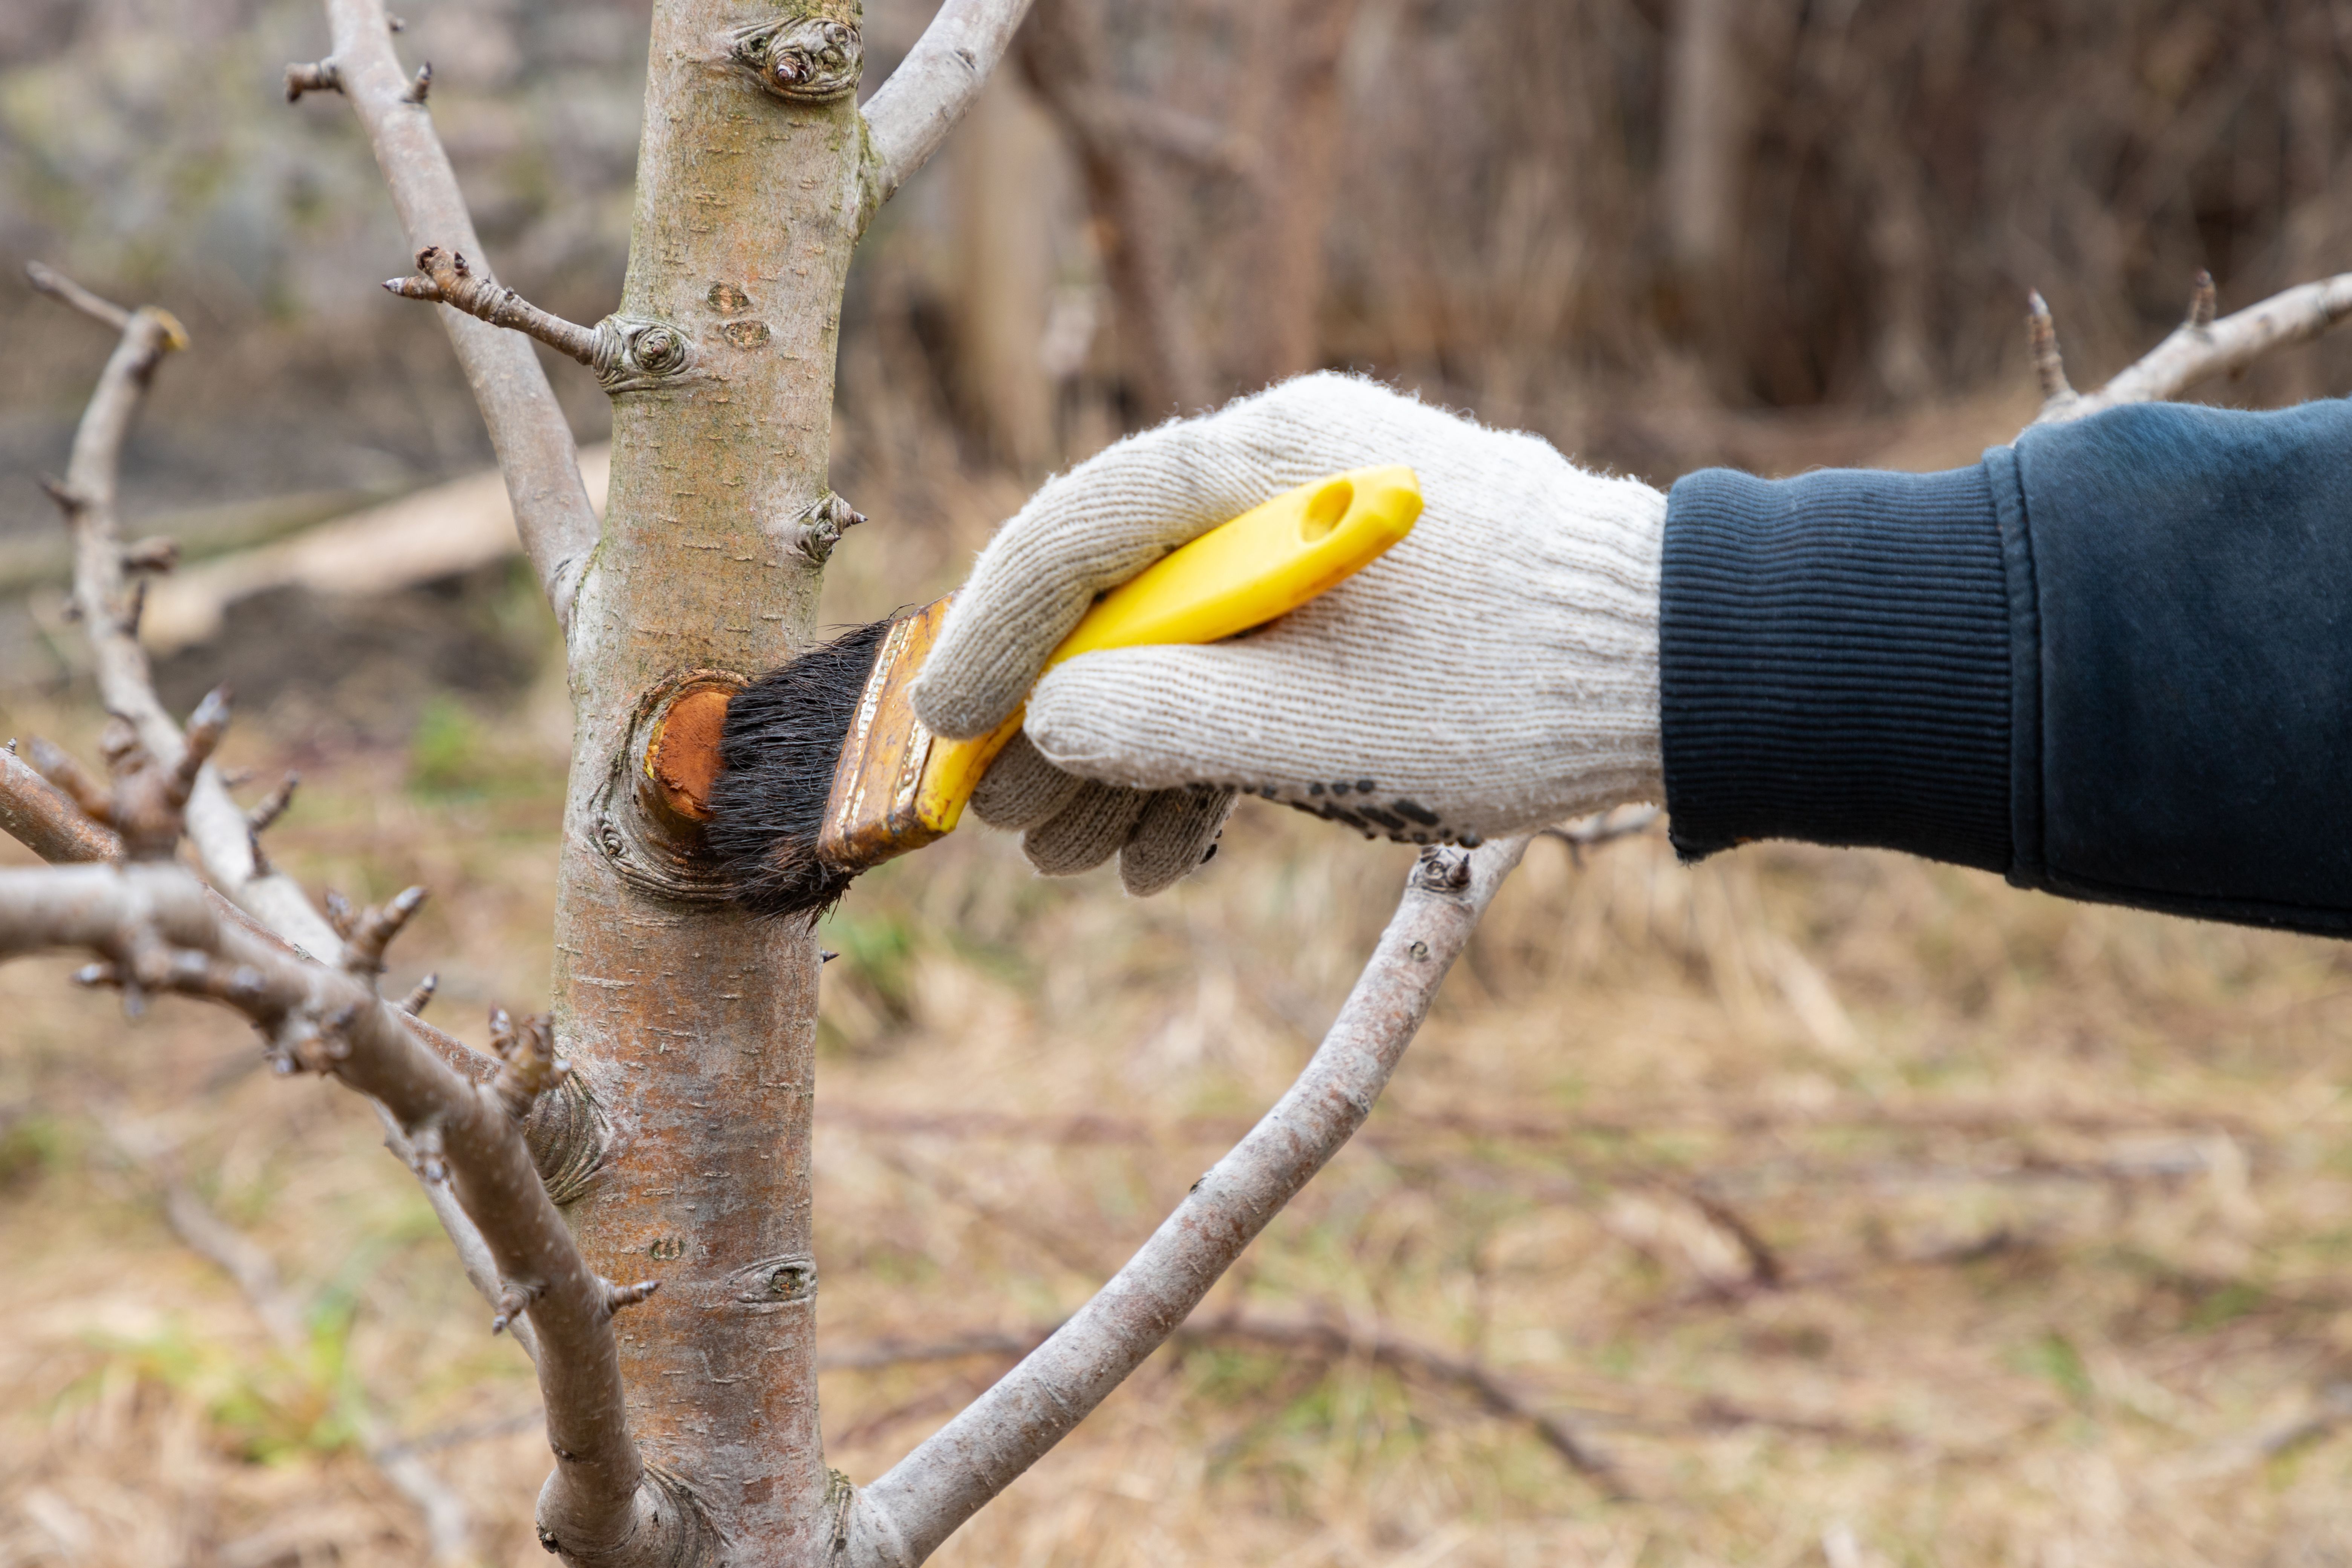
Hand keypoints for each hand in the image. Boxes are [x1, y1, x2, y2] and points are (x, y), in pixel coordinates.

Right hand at [912, 373, 1665, 892]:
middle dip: (1065, 724)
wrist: (1700, 675)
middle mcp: (1293, 473)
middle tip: (1014, 829)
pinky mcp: (1369, 595)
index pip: (1084, 529)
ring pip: (1189, 641)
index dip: (996, 633)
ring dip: (1134, 758)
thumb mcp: (1318, 726)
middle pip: (1125, 592)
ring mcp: (1330, 534)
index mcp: (1276, 461)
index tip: (945, 728)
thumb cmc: (1520, 690)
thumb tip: (1048, 719)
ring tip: (1088, 866)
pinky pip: (1258, 663)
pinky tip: (1171, 850)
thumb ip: (1165, 716)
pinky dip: (1214, 751)